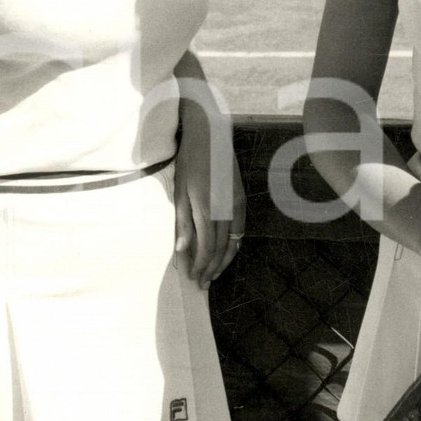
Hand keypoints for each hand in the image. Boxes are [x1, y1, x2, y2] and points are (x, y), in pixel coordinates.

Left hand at [174, 122, 245, 288]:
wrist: (210, 136)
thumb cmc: (189, 162)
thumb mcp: (179, 193)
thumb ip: (182, 224)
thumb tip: (181, 252)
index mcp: (206, 209)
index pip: (205, 248)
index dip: (198, 266)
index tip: (191, 278)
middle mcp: (225, 210)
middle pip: (219, 249)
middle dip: (209, 268)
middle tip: (201, 284)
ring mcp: (236, 205)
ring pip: (232, 242)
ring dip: (223, 261)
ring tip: (213, 275)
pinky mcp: (241, 199)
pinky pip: (240, 229)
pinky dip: (234, 245)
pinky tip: (227, 254)